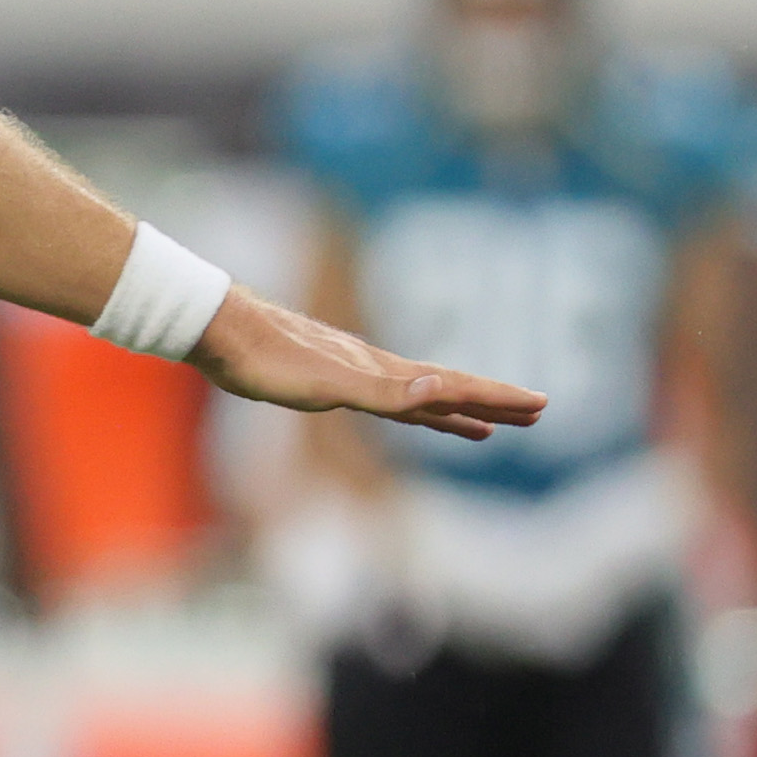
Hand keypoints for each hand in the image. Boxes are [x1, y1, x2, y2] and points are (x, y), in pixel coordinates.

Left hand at [187, 286, 545, 442]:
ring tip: (485, 426)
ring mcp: (351, 372)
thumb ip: (384, 391)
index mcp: (383, 372)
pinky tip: (404, 408)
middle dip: (490, 404)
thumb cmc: (267, 359)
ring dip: (454, 410)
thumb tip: (438, 390)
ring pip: (417, 395)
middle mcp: (375, 369)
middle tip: (535, 413)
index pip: (454, 386)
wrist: (217, 330)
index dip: (496, 398)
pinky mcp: (322, 377)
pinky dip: (406, 407)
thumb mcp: (328, 384)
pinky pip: (381, 397)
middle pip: (446, 390)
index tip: (540, 405)